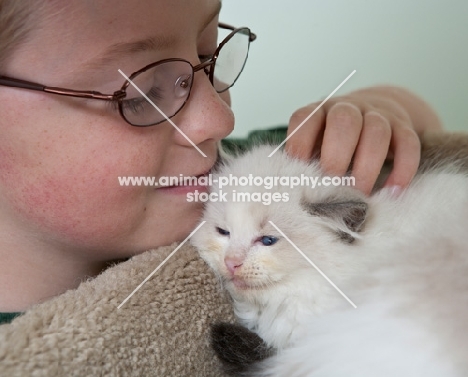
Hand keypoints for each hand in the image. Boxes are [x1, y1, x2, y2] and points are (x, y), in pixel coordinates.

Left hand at [284, 87, 441, 194]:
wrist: (377, 109)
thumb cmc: (335, 140)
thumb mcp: (316, 144)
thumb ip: (306, 162)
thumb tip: (295, 195)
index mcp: (318, 112)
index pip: (305, 119)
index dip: (299, 145)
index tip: (298, 174)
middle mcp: (347, 109)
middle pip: (344, 122)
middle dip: (336, 158)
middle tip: (332, 188)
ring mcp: (377, 114)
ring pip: (377, 132)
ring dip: (367, 167)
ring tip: (360, 195)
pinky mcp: (403, 126)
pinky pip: (408, 144)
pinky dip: (402, 169)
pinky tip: (393, 191)